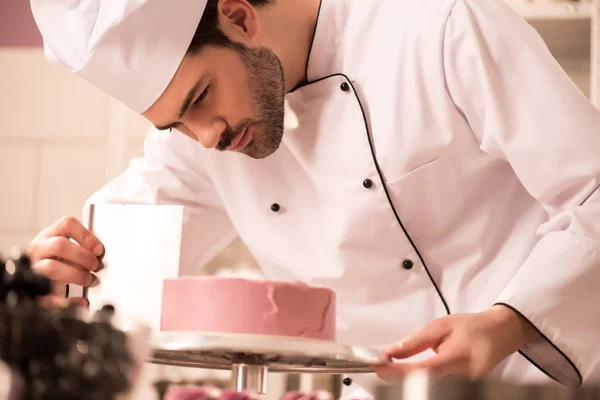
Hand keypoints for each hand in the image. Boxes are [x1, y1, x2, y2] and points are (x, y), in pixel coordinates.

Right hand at [27, 216, 103, 307]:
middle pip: (59, 245)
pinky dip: (68, 300)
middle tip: (94, 266)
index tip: (99, 250)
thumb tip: (100, 251)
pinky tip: (81, 301)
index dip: (86, 236)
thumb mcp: (69, 248)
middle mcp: (39, 248)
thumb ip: (83, 246)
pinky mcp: (35, 289)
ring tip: (87, 280)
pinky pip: (49, 296)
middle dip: (82, 256)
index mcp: (49, 235)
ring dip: (75, 275)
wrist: (36, 283)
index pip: (67, 224)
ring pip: (51, 267)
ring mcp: (34, 267)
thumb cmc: (58, 261)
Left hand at [372, 305, 539, 380]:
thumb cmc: (473, 327)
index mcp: (458, 357)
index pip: (423, 370)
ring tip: (390, 368)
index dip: (398, 371)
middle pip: (424, 385)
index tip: (380, 365)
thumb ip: (416, 341)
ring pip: (430, 389)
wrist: (500, 334)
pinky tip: (406, 375)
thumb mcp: (442, 326)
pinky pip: (437, 388)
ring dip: (406, 381)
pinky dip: (418, 382)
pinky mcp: (465, 390)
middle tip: (380, 367)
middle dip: (397, 377)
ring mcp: (466, 386)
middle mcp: (464, 377)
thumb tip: (392, 351)